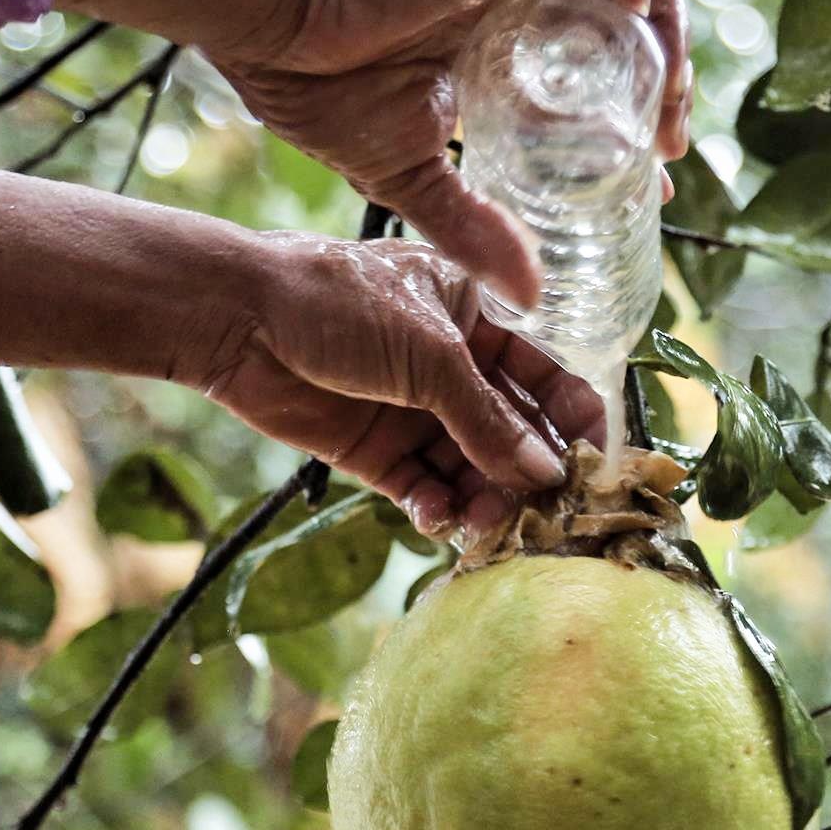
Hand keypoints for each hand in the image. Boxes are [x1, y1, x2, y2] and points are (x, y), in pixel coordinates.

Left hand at [185, 235, 603, 537]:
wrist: (237, 320)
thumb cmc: (337, 303)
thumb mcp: (429, 354)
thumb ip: (489, 419)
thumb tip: (547, 474)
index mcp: (478, 318)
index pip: (548, 375)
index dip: (575, 421)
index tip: (593, 468)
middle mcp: (453, 366)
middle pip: (513, 432)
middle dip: (529, 474)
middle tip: (544, 515)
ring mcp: (414, 411)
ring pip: (471, 469)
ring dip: (484, 499)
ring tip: (488, 526)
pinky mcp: (376, 450)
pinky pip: (423, 489)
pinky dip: (436, 509)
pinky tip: (439, 520)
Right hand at [210, 0, 690, 304]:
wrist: (281, 34)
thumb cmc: (325, 94)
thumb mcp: (419, 182)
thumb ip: (474, 234)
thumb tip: (526, 297)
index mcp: (502, 59)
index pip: (598, 81)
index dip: (642, 121)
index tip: (660, 178)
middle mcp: (519, 7)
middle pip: (627, 26)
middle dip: (668, 79)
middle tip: (671, 141)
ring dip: (666, 22)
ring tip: (667, 84)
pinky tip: (633, 9)